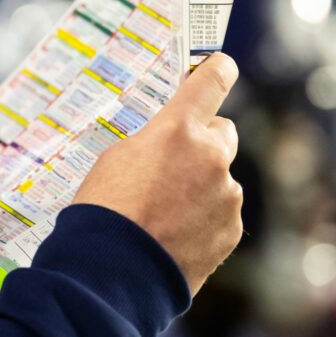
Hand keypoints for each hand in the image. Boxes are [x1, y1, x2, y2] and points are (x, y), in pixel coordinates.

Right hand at [71, 52, 242, 293]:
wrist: (113, 271)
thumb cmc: (105, 209)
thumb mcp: (117, 158)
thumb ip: (154, 143)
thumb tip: (169, 146)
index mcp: (178, 129)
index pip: (211, 82)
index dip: (217, 70)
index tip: (222, 66)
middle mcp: (211, 156)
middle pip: (223, 131)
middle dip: (204, 142)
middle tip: (175, 163)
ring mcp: (226, 194)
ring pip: (220, 177)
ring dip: (202, 186)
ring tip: (165, 213)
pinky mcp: (230, 229)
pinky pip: (221, 213)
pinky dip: (204, 219)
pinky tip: (175, 235)